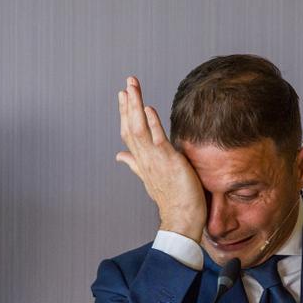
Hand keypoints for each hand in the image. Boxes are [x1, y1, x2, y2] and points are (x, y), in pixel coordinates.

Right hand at [116, 76, 205, 244]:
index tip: (123, 95)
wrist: (181, 220)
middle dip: (128, 104)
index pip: (129, 133)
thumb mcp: (151, 178)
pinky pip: (157, 140)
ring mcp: (154, 161)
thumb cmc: (171, 201)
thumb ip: (135, 164)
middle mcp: (144, 160)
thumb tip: (120, 156)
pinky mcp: (168, 163)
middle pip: (131, 127)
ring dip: (135, 107)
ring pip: (139, 129)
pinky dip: (152, 123)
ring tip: (132, 87)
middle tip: (127, 82)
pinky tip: (148, 108)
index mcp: (141, 162)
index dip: (124, 114)